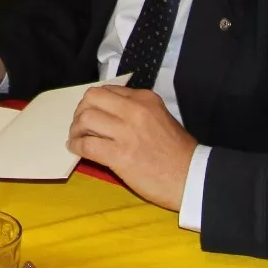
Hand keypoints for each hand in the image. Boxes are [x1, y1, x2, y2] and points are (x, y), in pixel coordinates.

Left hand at [67, 86, 197, 210]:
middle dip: (80, 111)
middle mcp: (134, 110)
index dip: (93, 102)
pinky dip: (77, 147)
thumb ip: (136, 111)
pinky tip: (77, 151)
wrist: (191, 177)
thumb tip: (108, 113)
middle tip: (80, 125)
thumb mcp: (160, 117)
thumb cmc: (177, 152)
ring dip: (76, 130)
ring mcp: (126, 132)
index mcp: (145, 99)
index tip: (91, 113)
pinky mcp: (119, 155)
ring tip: (77, 139)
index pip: (107, 91)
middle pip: (91, 99)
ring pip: (85, 120)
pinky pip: (87, 145)